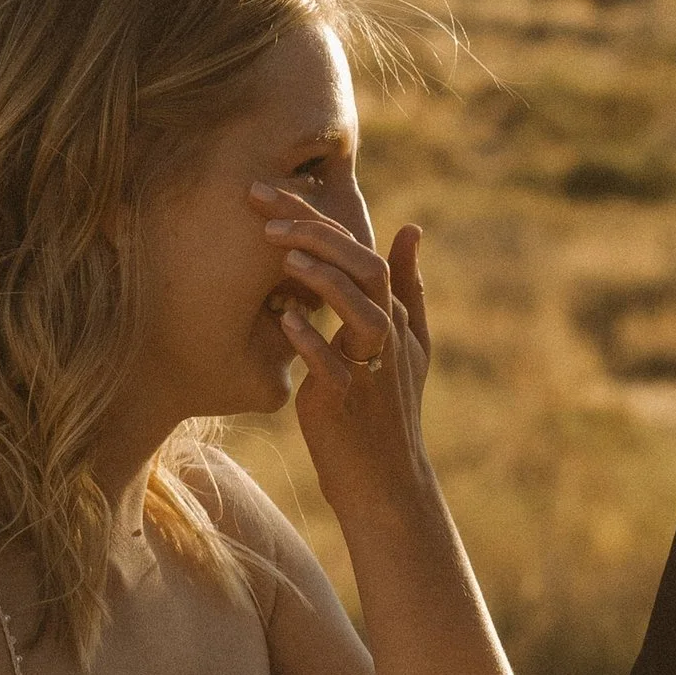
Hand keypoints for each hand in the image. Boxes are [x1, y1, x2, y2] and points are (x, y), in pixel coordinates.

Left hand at [250, 178, 432, 517]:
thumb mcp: (407, 345)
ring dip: (324, 281)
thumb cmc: (385, 409)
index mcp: (395, 316)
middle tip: (263, 207)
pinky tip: (285, 320)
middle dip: (316, 232)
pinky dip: (311, 342)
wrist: (386, 482)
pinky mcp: (349, 403)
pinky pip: (333, 367)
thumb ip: (407, 286)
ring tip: (283, 255)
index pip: (360, 251)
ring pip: (362, 313)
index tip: (267, 192)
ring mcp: (372, 370)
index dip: (316, 218)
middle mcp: (390, 336)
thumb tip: (412, 228)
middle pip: (365, 269)